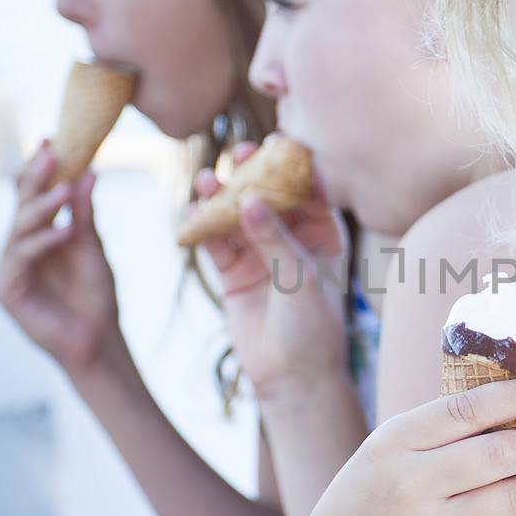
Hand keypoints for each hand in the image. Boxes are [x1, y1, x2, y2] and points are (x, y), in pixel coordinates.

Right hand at [0, 140, 120, 375]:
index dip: (40, 168)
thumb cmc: (95, 296)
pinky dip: (43, 243)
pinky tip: (64, 233)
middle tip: (51, 151)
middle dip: (36, 176)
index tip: (51, 139)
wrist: (98, 339)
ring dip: (42, 207)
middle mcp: (18, 246)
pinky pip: (22, 258)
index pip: (33, 195)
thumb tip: (88, 171)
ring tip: (65, 190)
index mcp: (37, 234)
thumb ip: (84, 213)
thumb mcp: (92, 247)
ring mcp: (9, 267)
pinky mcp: (7, 289)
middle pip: (22, 204)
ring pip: (20, 227)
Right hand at [181, 141, 351, 399]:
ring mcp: (259, 252)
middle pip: (268, 195)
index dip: (292, 164)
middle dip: (252, 173)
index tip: (277, 140)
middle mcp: (291, 238)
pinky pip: (214, 241)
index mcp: (323, 233)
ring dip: (221, 196)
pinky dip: (202, 225)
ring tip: (208, 179)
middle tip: (238, 153)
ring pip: (236, 214)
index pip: (308, 190)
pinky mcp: (233, 270)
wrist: (292, 376)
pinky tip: (191, 210)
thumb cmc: (313, 327)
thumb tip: (248, 200)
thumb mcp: (300, 279)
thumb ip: (274, 239)